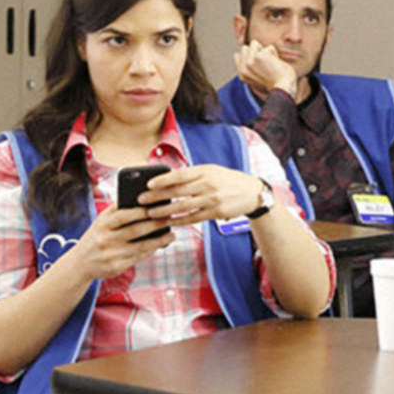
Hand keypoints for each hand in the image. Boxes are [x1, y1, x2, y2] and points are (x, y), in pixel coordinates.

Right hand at [64, 205, 174, 281]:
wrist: (80, 264)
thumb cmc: (96, 237)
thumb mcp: (100, 222)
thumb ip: (117, 211)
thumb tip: (142, 200)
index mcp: (101, 224)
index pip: (123, 215)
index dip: (141, 211)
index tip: (157, 206)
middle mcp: (105, 239)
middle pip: (135, 230)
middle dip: (155, 224)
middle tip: (170, 218)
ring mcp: (111, 255)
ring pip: (140, 246)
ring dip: (159, 240)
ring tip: (171, 234)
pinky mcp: (116, 268)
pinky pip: (138, 258)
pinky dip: (151, 251)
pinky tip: (160, 245)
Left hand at [142, 164, 270, 225]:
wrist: (252, 192)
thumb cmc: (227, 180)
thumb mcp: (212, 171)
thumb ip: (192, 174)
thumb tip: (168, 178)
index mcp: (205, 171)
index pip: (180, 175)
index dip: (163, 180)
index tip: (149, 184)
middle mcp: (207, 184)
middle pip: (178, 191)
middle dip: (157, 196)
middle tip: (142, 200)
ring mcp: (212, 199)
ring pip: (183, 206)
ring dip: (165, 211)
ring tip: (151, 214)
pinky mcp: (216, 213)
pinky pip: (193, 218)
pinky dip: (180, 220)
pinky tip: (169, 222)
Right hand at [234, 42, 297, 97]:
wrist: (282, 90)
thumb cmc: (275, 85)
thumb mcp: (256, 79)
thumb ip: (248, 68)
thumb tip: (237, 54)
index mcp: (242, 75)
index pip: (238, 55)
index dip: (249, 55)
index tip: (260, 64)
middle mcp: (243, 68)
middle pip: (245, 48)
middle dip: (256, 51)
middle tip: (265, 64)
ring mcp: (250, 62)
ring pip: (255, 44)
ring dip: (265, 51)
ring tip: (271, 63)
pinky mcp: (259, 57)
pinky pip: (269, 47)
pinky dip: (275, 54)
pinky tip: (277, 64)